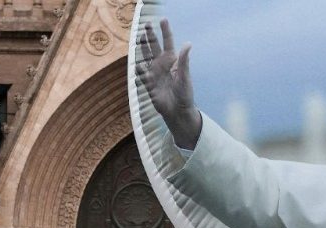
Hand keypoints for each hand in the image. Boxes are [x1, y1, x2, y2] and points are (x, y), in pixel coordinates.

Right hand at [136, 19, 201, 149]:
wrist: (178, 111)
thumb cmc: (184, 94)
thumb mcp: (185, 76)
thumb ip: (184, 60)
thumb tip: (188, 43)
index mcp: (172, 61)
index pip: (167, 43)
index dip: (165, 31)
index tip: (163, 20)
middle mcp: (162, 65)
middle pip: (153, 47)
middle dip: (149, 36)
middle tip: (146, 25)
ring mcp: (154, 73)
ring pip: (145, 57)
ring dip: (142, 49)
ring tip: (138, 39)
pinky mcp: (148, 84)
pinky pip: (141, 75)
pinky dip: (139, 71)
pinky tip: (137, 67)